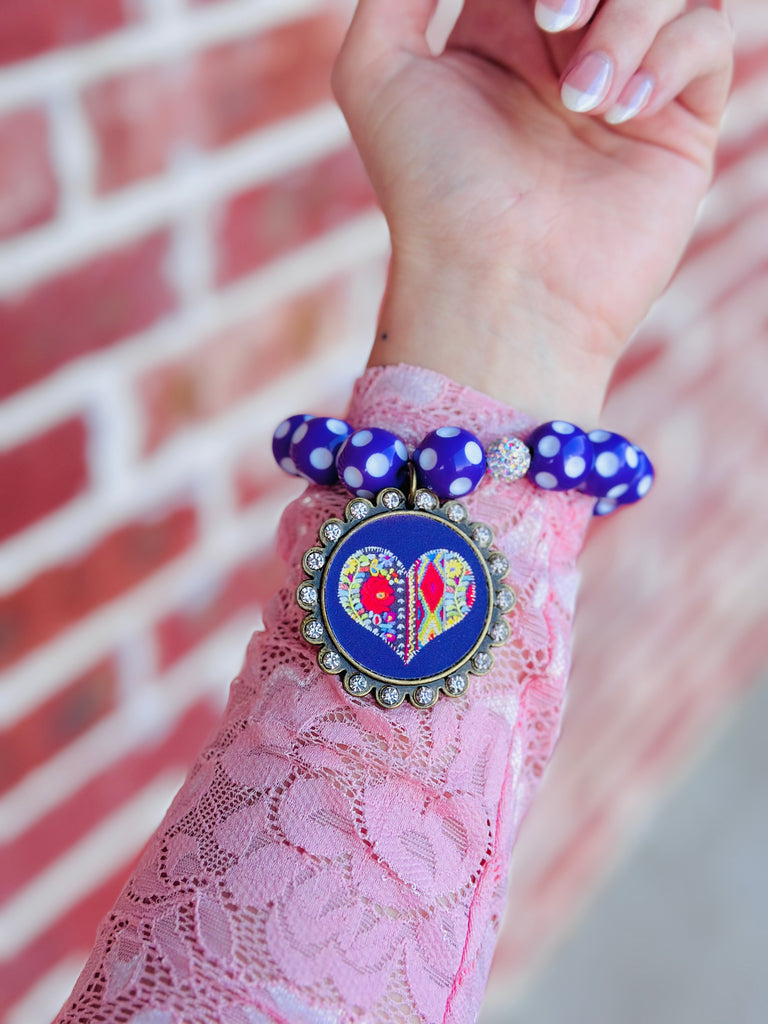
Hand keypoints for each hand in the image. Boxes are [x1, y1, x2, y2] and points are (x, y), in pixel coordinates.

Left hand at [332, 0, 733, 422]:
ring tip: (580, 100)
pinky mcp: (680, 125)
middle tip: (552, 20)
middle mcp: (568, 52)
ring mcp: (628, 85)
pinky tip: (618, 112)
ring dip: (627, 17)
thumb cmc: (431, 191)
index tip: (531, 11)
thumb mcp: (377, 72)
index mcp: (501, 31)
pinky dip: (669, 55)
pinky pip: (709, 37)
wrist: (496, 290)